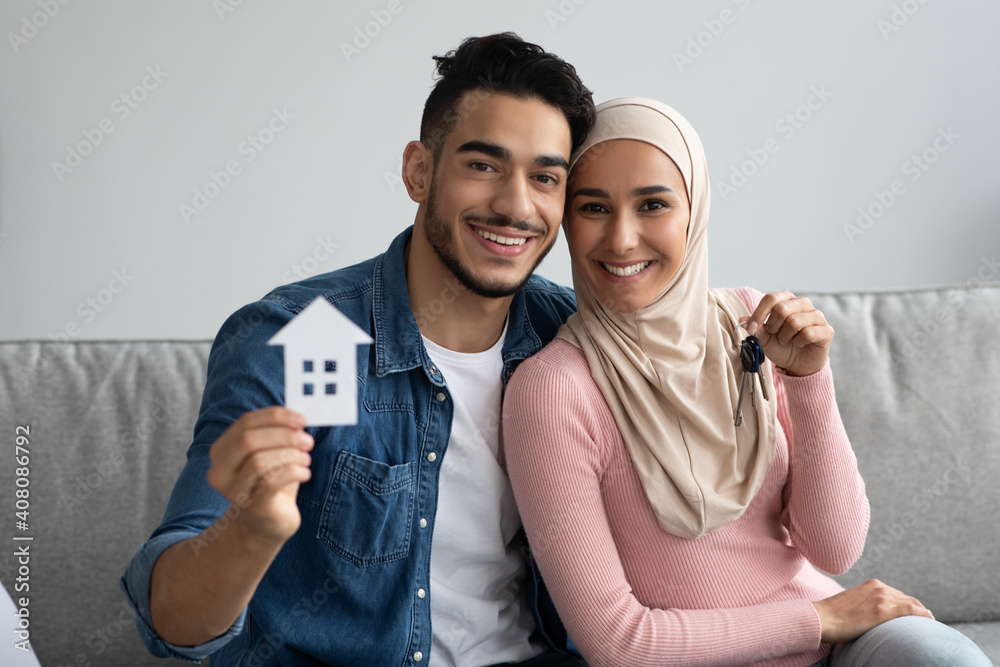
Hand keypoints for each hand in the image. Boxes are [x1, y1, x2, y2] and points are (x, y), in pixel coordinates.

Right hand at [205, 407, 313, 542]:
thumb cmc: (270, 482)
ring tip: (305, 460)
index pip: (245, 423)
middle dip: (284, 436)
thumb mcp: (271, 454)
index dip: (275, 417)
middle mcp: (220, 471)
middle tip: (307, 441)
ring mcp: (233, 491)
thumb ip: (279, 433)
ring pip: (259, 461)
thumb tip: (298, 417)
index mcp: (221, 450)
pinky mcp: (252, 507)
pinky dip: (294, 472)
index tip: (300, 419)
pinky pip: (272, 481)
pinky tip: (304, 474)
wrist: (266, 523)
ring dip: (290, 455)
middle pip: (248, 440)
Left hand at [744, 291, 832, 376]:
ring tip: (787, 340)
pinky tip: (800, 344)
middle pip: (781, 309)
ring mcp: (817, 315)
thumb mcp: (764, 338)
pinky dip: (798, 342)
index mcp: (786, 300)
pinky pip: (808, 333)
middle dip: (773, 327)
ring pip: (794, 321)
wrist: (797, 365)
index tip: (752, 328)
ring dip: (785, 336)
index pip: (771, 298)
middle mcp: (803, 303)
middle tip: (775, 336)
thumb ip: (756, 327)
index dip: (759, 314)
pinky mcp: (826, 330)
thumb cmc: (780, 346)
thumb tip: (743, 319)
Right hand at [812, 579, 933, 643]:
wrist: (821, 618)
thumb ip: (866, 604)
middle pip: (908, 599)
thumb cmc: (831, 615)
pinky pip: (912, 611)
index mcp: (871, 584)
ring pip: (913, 604)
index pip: (898, 595)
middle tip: (926, 621)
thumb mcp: (852, 603)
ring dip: (923, 614)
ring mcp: (882, 598)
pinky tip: (930, 622)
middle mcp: (879, 587)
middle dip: (918, 609)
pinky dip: (924, 616)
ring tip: (930, 624)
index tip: (916, 615)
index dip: (910, 605)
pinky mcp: (883, 611)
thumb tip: (872, 617)